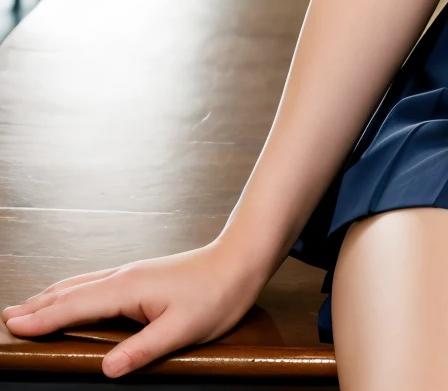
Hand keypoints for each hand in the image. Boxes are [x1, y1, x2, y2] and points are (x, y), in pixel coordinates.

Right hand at [1, 241, 265, 378]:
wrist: (243, 258)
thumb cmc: (218, 293)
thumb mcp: (183, 329)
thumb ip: (143, 349)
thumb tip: (106, 369)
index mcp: (127, 287)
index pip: (74, 306)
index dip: (41, 318)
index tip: (11, 325)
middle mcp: (124, 276)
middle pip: (70, 292)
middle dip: (36, 306)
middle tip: (5, 319)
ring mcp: (132, 273)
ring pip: (81, 284)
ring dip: (51, 298)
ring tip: (25, 309)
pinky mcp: (140, 277)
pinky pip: (95, 284)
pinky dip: (72, 292)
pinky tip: (71, 298)